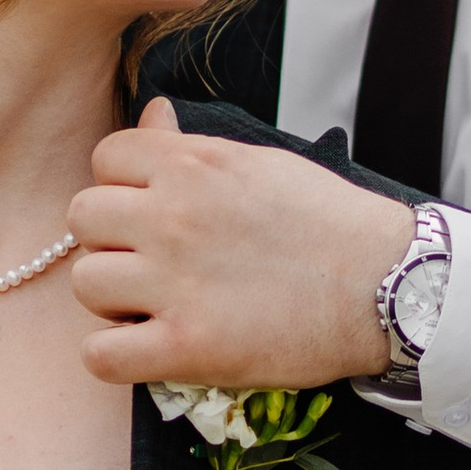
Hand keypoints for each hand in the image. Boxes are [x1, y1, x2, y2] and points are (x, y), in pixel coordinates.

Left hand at [68, 99, 411, 390]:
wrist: (388, 285)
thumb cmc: (331, 223)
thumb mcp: (260, 162)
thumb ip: (193, 146)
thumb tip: (152, 112)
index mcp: (193, 166)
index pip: (106, 158)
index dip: (123, 186)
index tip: (152, 210)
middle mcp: (173, 217)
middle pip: (82, 218)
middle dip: (111, 239)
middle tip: (151, 262)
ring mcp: (175, 283)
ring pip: (85, 283)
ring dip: (113, 298)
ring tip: (156, 305)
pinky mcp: (186, 346)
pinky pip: (100, 355)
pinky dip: (115, 356)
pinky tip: (149, 348)